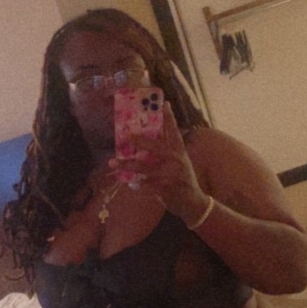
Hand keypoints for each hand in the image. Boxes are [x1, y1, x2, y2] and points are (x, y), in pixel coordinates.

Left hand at [110, 103, 209, 223]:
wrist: (193, 203)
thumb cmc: (182, 181)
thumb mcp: (180, 163)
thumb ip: (167, 153)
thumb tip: (145, 144)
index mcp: (180, 151)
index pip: (174, 131)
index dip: (169, 117)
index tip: (164, 103)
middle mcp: (176, 159)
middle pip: (155, 146)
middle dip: (139, 140)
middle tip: (126, 136)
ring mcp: (171, 174)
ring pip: (143, 167)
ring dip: (126, 165)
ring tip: (113, 163)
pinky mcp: (165, 188)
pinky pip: (145, 184)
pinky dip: (137, 184)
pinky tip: (131, 185)